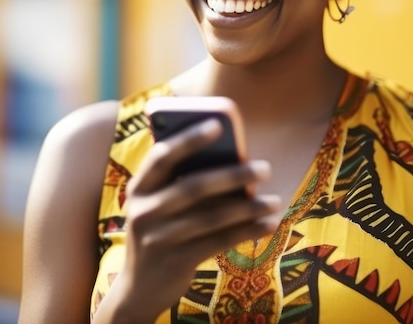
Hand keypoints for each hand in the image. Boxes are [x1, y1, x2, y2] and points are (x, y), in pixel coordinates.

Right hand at [101, 118, 281, 322]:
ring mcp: (158, 238)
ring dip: (247, 207)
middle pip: (193, 187)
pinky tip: (268, 223)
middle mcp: (143, 211)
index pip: (162, 156)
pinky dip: (246, 231)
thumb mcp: (157, 203)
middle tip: (264, 168)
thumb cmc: (158, 229)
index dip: (189, 139)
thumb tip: (231, 159)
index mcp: (138, 187)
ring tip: (274, 200)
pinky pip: (217, 242)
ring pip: (211, 217)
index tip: (217, 124)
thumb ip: (180, 181)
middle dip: (232, 175)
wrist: (138, 287)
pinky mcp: (175, 262)